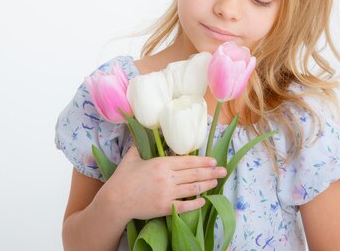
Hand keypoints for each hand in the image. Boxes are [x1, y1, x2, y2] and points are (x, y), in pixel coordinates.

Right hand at [101, 145, 226, 220]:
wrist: (115, 200)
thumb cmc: (123, 177)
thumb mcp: (132, 157)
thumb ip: (141, 145)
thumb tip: (143, 130)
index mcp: (161, 164)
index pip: (188, 161)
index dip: (202, 161)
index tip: (213, 160)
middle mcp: (167, 178)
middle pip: (194, 174)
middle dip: (211, 172)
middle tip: (223, 170)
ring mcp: (167, 194)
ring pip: (192, 188)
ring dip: (207, 185)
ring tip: (216, 182)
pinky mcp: (165, 208)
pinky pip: (185, 206)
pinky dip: (196, 203)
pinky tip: (203, 200)